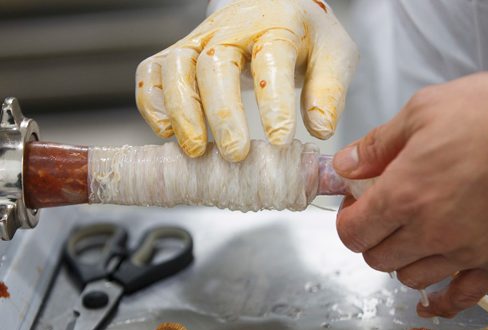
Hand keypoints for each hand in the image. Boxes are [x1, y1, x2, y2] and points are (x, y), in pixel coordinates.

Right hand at [136, 0, 357, 161]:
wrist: (275, 9)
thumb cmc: (304, 37)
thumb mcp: (334, 54)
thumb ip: (329, 89)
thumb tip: (320, 129)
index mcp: (276, 25)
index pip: (272, 59)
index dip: (273, 102)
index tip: (280, 140)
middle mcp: (231, 29)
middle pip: (215, 64)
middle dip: (222, 113)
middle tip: (235, 154)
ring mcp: (199, 39)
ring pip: (176, 67)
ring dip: (182, 111)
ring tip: (196, 150)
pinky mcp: (179, 53)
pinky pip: (151, 72)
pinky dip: (151, 102)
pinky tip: (166, 131)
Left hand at [333, 72, 487, 317]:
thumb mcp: (423, 112)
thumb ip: (377, 145)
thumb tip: (345, 165)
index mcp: (404, 194)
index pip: (352, 232)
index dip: (346, 219)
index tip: (353, 204)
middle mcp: (430, 230)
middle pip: (377, 257)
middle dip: (370, 237)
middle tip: (378, 215)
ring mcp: (464, 250)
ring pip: (411, 277)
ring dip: (401, 260)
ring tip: (408, 237)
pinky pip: (461, 296)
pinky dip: (441, 300)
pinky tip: (432, 294)